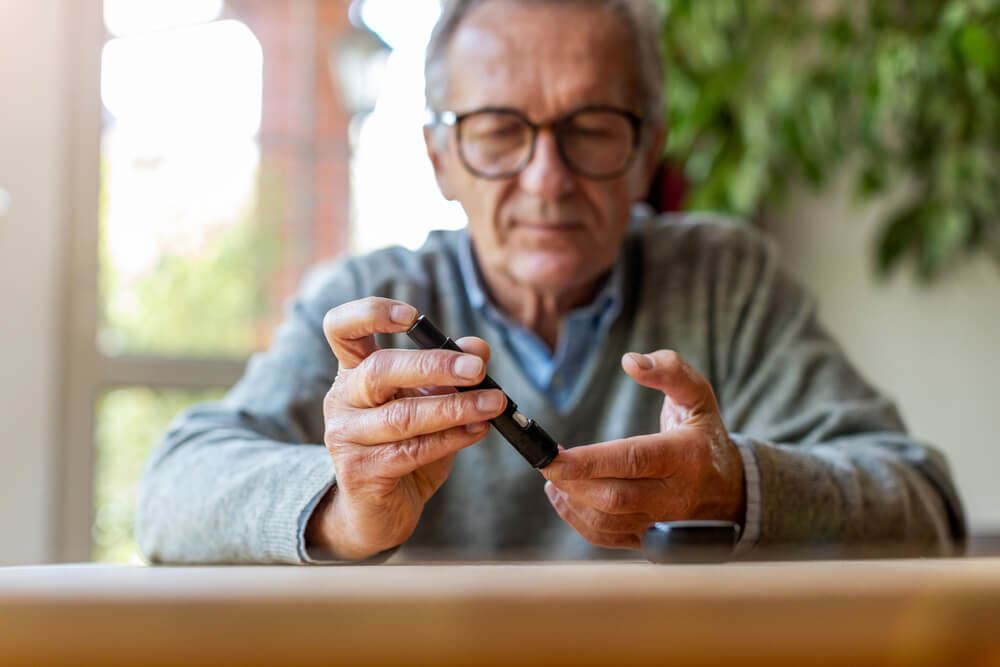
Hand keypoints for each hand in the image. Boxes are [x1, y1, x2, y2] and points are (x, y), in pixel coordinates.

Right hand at [307, 297, 506, 559]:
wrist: (380, 511)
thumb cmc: (405, 447)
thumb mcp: (430, 403)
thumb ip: (451, 373)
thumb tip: (479, 347)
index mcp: (354, 371)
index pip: (341, 328)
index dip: (369, 313)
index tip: (412, 316)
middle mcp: (342, 399)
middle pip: (379, 370)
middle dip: (434, 365)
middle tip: (478, 368)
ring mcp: (345, 437)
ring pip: (402, 416)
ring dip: (456, 408)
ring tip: (493, 403)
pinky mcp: (359, 472)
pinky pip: (411, 451)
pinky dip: (450, 439)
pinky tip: (477, 431)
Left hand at [541, 350, 744, 550]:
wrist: (734, 490)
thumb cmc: (704, 435)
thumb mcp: (697, 394)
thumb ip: (668, 370)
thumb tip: (630, 361)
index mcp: (687, 455)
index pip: (633, 460)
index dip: (591, 461)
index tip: (556, 456)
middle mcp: (677, 495)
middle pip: (615, 497)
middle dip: (573, 481)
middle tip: (547, 461)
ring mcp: (664, 523)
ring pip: (607, 521)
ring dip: (571, 500)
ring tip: (553, 475)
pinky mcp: (650, 540)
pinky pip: (607, 538)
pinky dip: (577, 520)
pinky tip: (563, 496)